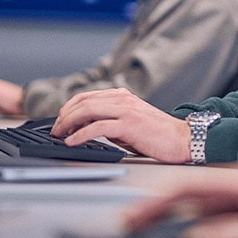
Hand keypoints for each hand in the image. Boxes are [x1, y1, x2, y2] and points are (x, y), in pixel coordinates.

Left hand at [52, 88, 190, 162]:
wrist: (183, 140)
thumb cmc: (157, 136)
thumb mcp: (129, 124)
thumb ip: (109, 122)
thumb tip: (83, 130)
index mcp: (122, 96)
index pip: (86, 96)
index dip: (68, 108)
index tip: (59, 121)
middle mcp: (122, 99)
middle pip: (83, 102)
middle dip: (64, 116)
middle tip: (54, 130)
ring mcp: (126, 110)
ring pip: (87, 111)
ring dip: (68, 124)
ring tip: (59, 135)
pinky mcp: (129, 124)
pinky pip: (97, 127)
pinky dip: (80, 134)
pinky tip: (72, 141)